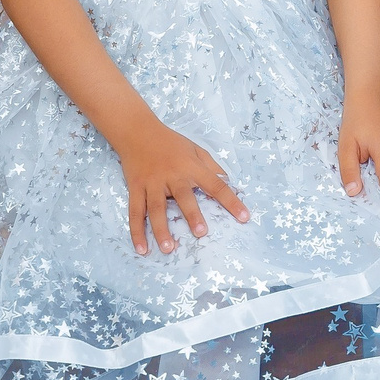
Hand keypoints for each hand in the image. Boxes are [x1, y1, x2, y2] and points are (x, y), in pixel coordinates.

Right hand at [109, 116, 249, 254]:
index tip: (244, 217)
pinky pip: (135, 213)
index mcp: (191, 167)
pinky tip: (142, 248)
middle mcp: (172, 176)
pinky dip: (137, 232)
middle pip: (183, 196)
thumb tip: (229, 183)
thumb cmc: (171, 143)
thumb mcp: (196, 150)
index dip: (231, 201)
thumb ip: (213, 167)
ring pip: (156, 209)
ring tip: (168, 248)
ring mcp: (152, 183)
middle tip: (201, 233)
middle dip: (192, 215)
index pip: (216, 184)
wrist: (137, 131)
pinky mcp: (135, 189)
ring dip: (161, 229)